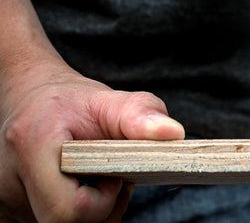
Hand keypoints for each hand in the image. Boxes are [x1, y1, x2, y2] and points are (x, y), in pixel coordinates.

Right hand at [0, 61, 184, 222]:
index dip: (102, 200)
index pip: (68, 209)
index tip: (115, 175)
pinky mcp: (5, 207)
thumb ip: (140, 114)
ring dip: (83, 211)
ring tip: (93, 178)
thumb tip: (174, 133)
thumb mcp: (107, 99)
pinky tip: (75, 188)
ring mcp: (3, 197)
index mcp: (33, 144)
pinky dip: (67, 212)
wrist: (32, 98)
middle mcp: (9, 177)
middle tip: (110, 177)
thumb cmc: (71, 100)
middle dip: (98, 208)